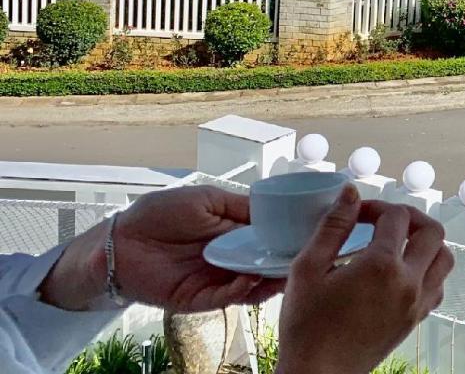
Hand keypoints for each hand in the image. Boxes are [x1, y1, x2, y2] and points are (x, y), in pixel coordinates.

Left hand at [39, 185, 283, 312]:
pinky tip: (248, 281)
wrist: (119, 240)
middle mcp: (229, 259)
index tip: (310, 237)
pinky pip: (223, 298)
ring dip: (267, 282)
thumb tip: (277, 212)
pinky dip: (239, 292)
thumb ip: (241, 207)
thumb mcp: (207, 199)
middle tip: (306, 260)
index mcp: (234, 235)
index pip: (269, 241)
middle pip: (265, 266)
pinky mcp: (197, 299)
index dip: (288, 241)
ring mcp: (214, 280)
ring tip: (282, 274)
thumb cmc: (158, 213)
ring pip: (250, 287)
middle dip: (284, 264)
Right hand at [276, 186, 452, 373]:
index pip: (395, 216)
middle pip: (433, 231)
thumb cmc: (307, 327)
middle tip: (386, 220)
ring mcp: (417, 303)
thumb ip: (332, 226)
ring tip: (399, 243)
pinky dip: (429, 270)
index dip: (376, 206)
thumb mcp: (307, 269)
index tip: (357, 213)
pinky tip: (403, 273)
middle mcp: (409, 282)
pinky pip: (439, 286)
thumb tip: (351, 193)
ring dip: (427, 243)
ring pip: (445, 259)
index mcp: (382, 266)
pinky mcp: (416, 320)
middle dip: (411, 217)